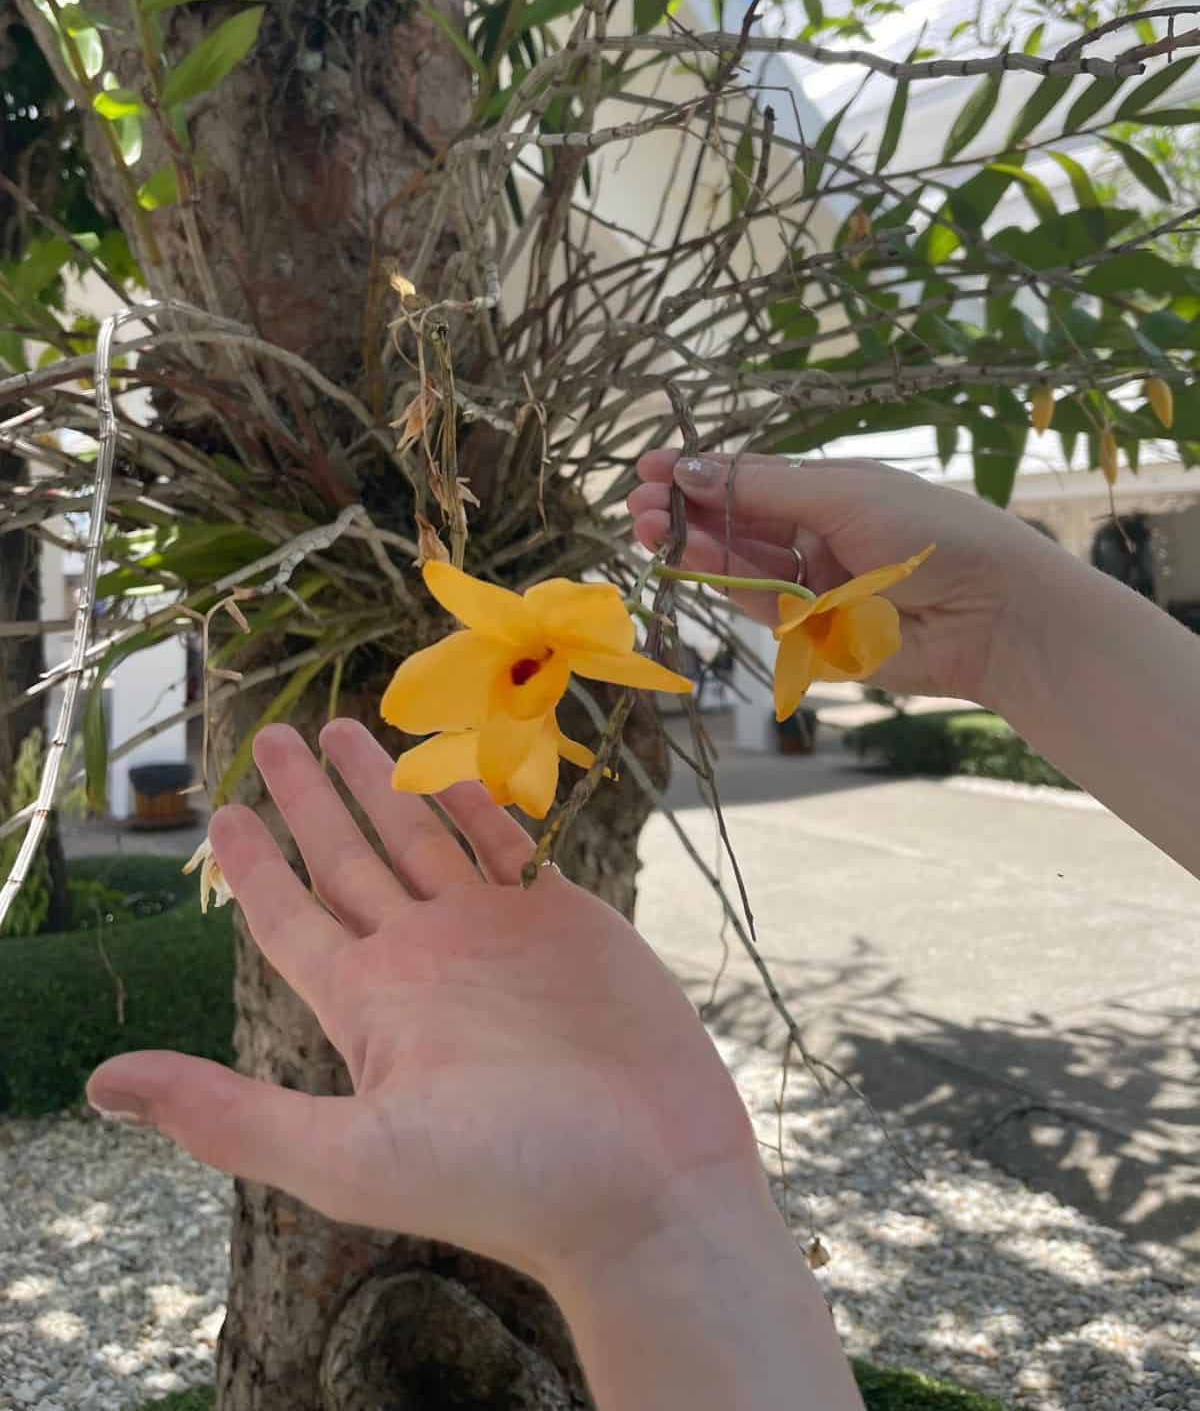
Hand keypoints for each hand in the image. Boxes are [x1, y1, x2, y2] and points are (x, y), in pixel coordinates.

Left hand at [86, 719, 763, 1293]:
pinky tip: (447, 767)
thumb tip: (104, 1083)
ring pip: (420, 838)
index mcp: (369, 1008)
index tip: (220, 813)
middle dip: (308, 798)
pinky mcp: (563, 920)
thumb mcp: (350, 1158)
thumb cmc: (507, 1180)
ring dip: (382, 783)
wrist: (650, 1185)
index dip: (254, 867)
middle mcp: (422, 961)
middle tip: (271, 736)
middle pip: (346, 859)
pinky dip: (475, 801)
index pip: (291, 919)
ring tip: (343, 728)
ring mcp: (493, 936)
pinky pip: (505, 843)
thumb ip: (230, 1114)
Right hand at [628, 449, 1050, 703]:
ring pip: (740, 564)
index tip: (649, 467)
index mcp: (832, 492)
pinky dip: (724, 579)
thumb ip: (761, 488)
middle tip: (637, 504)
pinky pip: (760, 604)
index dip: (700, 472)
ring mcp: (816, 586)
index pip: (752, 479)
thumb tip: (689, 468)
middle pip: (738, 523)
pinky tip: (691, 553)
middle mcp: (819, 536)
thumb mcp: (842, 493)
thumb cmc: (930, 531)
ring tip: (650, 526)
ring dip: (695, 543)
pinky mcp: (816, 635)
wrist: (993, 611)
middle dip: (687, 510)